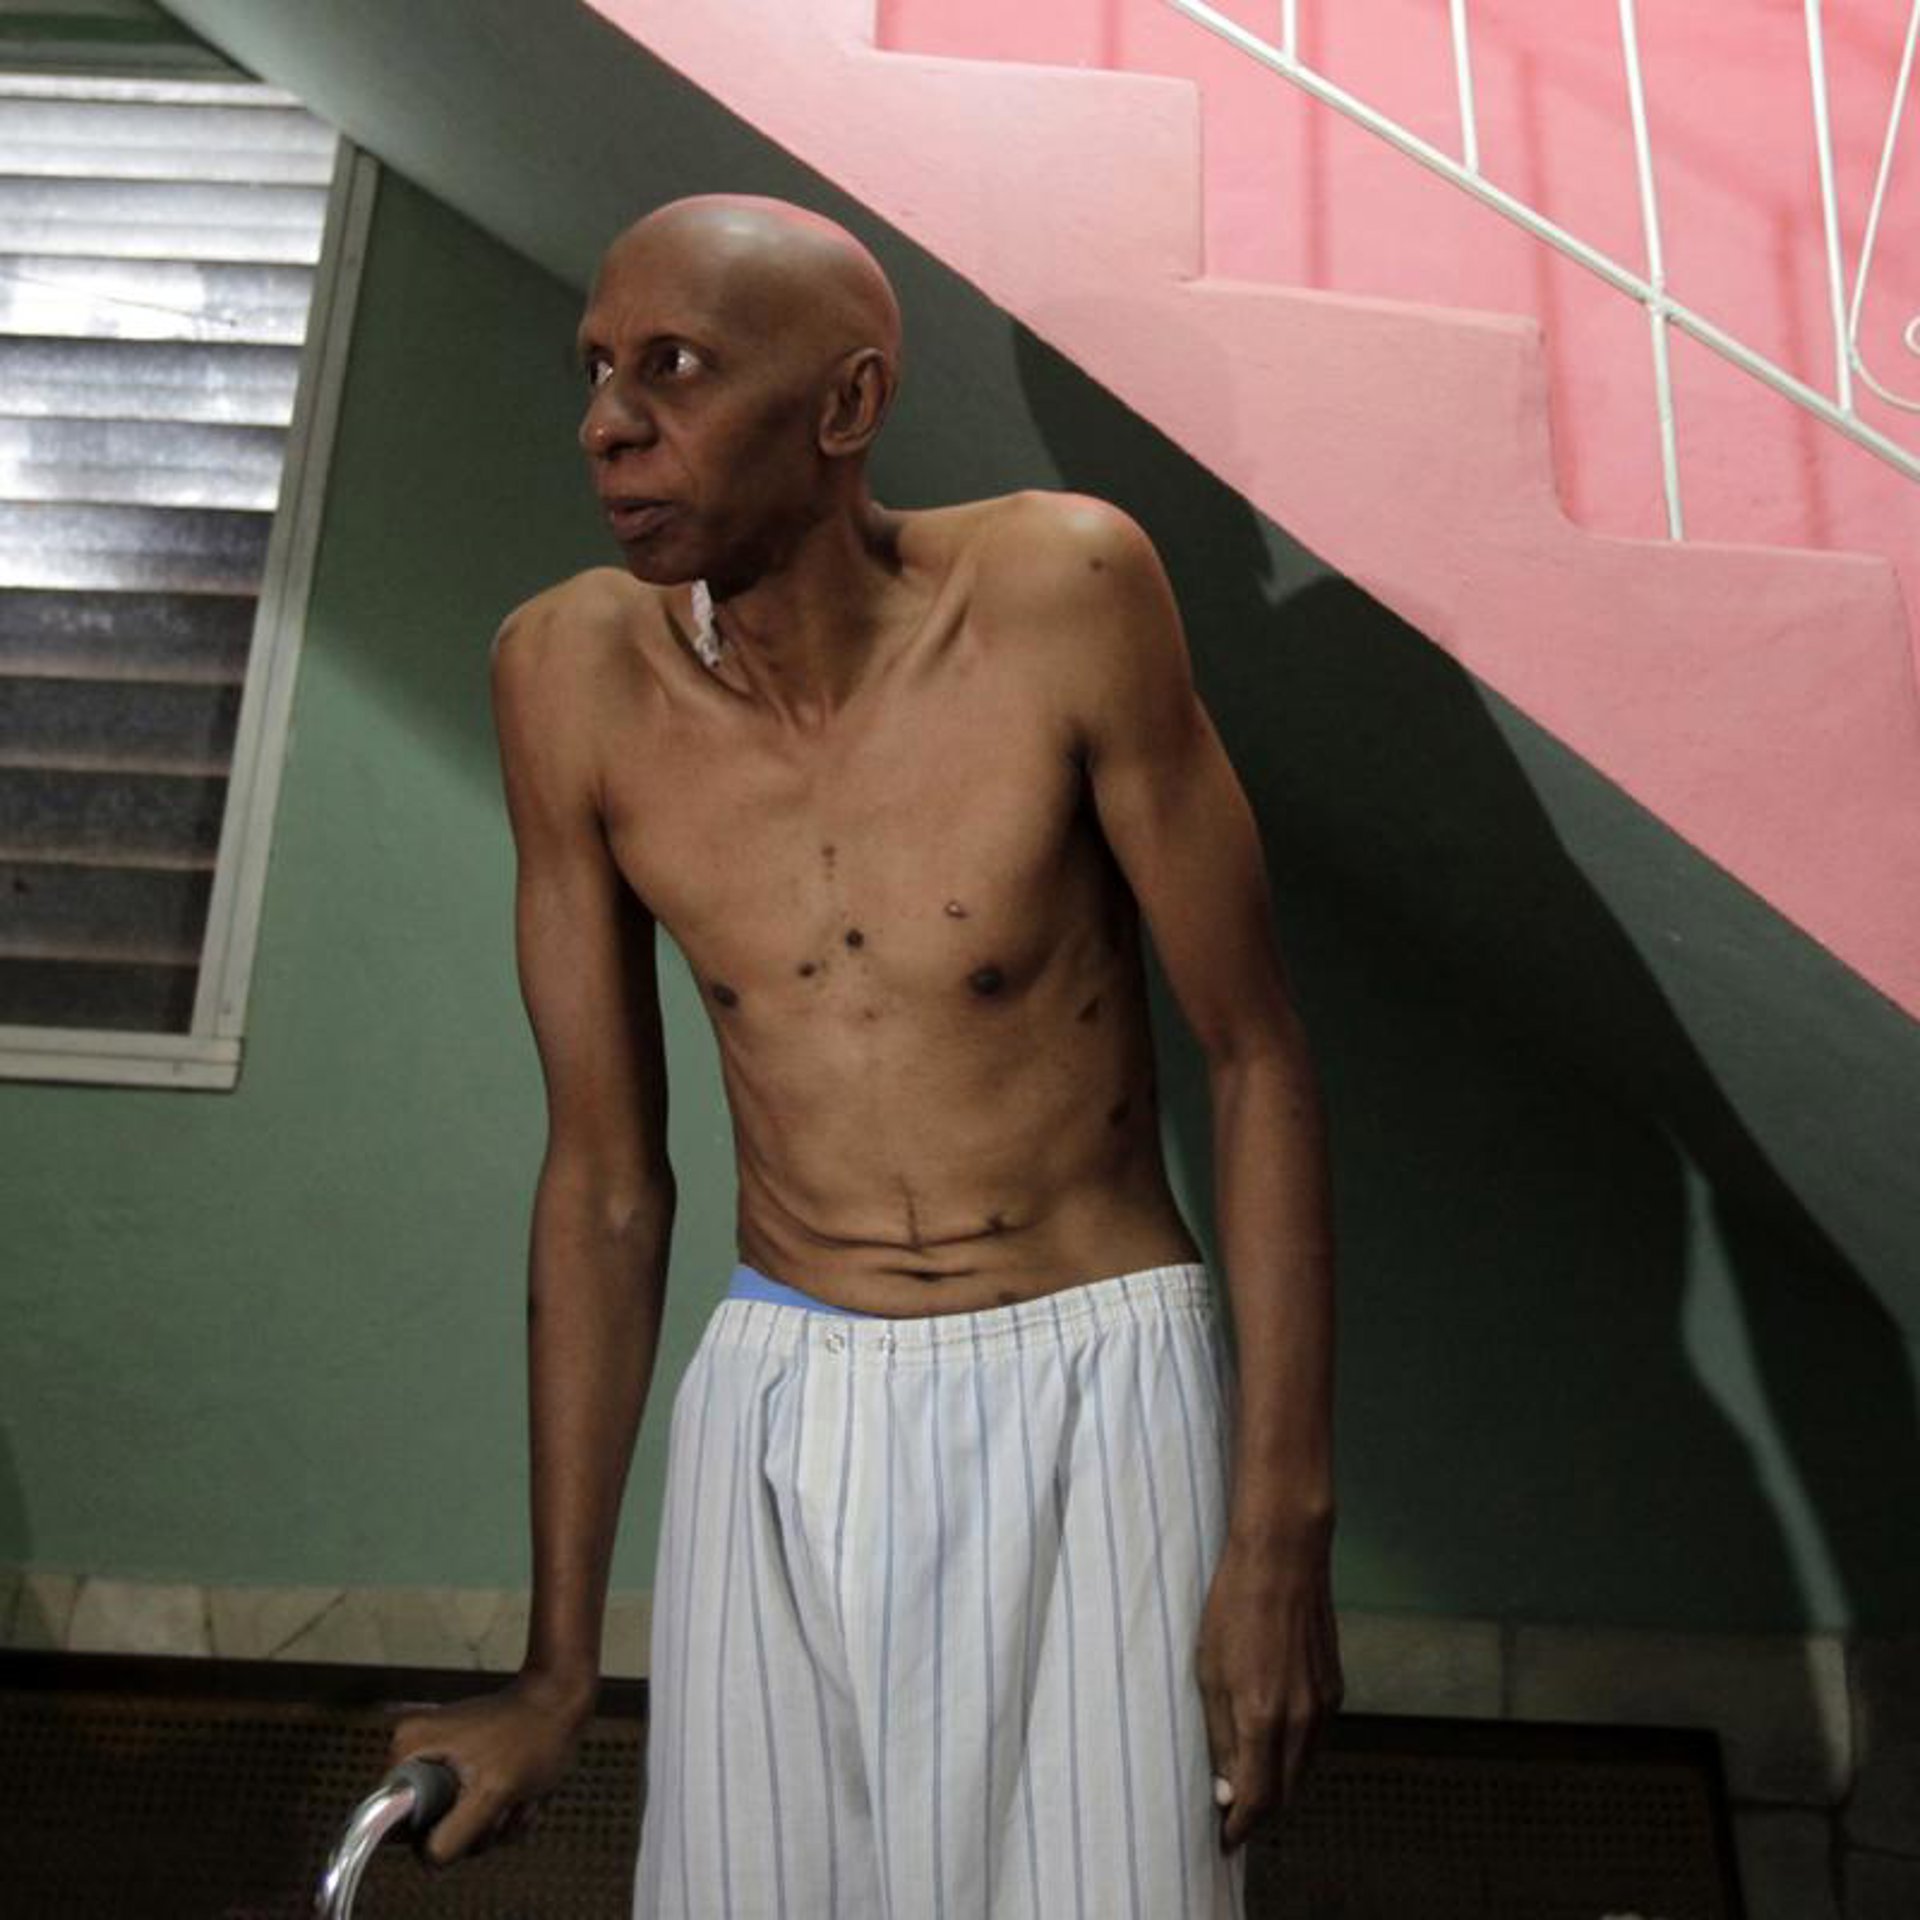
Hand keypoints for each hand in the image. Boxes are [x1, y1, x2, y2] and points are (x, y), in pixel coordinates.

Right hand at [385, 1667, 596, 1867]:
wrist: (562, 1701)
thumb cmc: (534, 1735)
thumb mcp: (493, 1792)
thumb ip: (453, 1833)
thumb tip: (428, 1860)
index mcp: (407, 1750)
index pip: (398, 1824)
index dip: (438, 1830)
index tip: (473, 1807)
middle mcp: (417, 1757)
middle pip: (433, 1830)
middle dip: (478, 1828)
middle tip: (505, 1800)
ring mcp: (442, 1767)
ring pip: (460, 1828)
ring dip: (496, 1822)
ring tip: (518, 1791)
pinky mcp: (465, 1775)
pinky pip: (478, 1818)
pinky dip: (505, 1814)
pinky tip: (523, 1792)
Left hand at [1195, 1528, 1341, 1852]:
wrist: (1284, 1558)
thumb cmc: (1234, 1606)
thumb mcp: (1209, 1670)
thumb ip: (1219, 1734)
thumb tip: (1227, 1786)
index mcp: (1264, 1718)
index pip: (1258, 1801)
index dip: (1240, 1828)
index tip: (1223, 1839)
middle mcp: (1302, 1721)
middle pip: (1285, 1794)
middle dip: (1259, 1812)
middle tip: (1231, 1813)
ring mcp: (1325, 1706)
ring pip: (1303, 1769)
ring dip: (1278, 1783)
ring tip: (1247, 1776)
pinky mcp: (1336, 1690)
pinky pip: (1315, 1740)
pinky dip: (1294, 1753)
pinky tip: (1272, 1738)